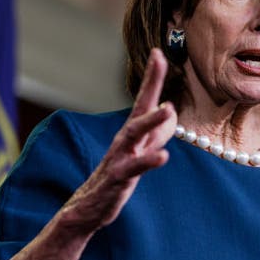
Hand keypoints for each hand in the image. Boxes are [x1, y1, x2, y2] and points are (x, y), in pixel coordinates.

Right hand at [63, 48, 177, 230]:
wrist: (88, 207)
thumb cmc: (116, 177)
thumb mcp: (140, 153)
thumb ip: (156, 133)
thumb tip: (171, 112)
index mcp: (132, 133)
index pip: (144, 100)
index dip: (152, 77)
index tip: (158, 52)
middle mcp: (125, 139)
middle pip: (139, 106)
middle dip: (150, 83)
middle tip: (159, 60)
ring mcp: (120, 157)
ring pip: (134, 134)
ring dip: (151, 120)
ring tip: (168, 108)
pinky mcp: (118, 178)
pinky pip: (134, 168)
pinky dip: (149, 161)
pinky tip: (164, 156)